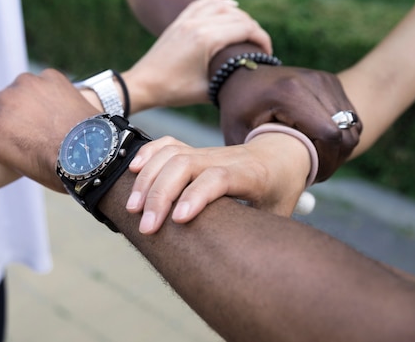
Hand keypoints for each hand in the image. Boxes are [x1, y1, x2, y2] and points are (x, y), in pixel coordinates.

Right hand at [0, 69, 98, 191]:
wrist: (93, 154)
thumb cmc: (54, 169)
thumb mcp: (14, 163)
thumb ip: (0, 139)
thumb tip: (3, 132)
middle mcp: (2, 100)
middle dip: (1, 113)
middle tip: (23, 129)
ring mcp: (27, 84)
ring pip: (19, 91)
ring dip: (27, 102)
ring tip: (48, 121)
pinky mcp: (50, 76)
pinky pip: (42, 82)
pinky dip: (48, 93)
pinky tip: (62, 110)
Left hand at [123, 0, 271, 111]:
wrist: (143, 84)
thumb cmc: (173, 90)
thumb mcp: (207, 90)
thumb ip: (229, 79)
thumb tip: (248, 75)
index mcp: (207, 39)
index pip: (246, 29)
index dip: (263, 39)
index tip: (267, 54)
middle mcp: (198, 23)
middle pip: (238, 16)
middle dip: (254, 30)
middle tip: (260, 47)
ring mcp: (187, 19)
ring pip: (222, 5)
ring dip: (240, 15)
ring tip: (248, 31)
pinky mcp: (180, 21)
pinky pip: (204, 3)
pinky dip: (220, 3)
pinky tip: (231, 6)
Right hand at [126, 133, 309, 233]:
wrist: (281, 154)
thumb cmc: (280, 189)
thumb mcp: (280, 213)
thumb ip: (263, 234)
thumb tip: (247, 269)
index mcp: (251, 175)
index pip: (218, 177)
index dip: (196, 196)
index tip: (178, 220)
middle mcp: (225, 159)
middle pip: (185, 164)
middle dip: (160, 194)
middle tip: (147, 227)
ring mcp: (208, 152)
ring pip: (172, 154)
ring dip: (148, 179)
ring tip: (133, 208)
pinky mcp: (196, 150)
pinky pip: (168, 144)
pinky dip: (148, 153)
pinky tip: (133, 170)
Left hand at [217, 65, 361, 181]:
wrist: (242, 74)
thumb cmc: (237, 108)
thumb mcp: (238, 133)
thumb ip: (258, 157)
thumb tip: (278, 188)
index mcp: (290, 93)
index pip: (329, 134)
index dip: (327, 162)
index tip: (312, 177)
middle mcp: (314, 82)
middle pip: (345, 132)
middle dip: (335, 159)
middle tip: (315, 173)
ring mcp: (325, 79)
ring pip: (352, 125)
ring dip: (340, 148)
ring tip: (317, 159)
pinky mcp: (331, 81)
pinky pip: (350, 116)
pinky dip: (342, 135)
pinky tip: (321, 144)